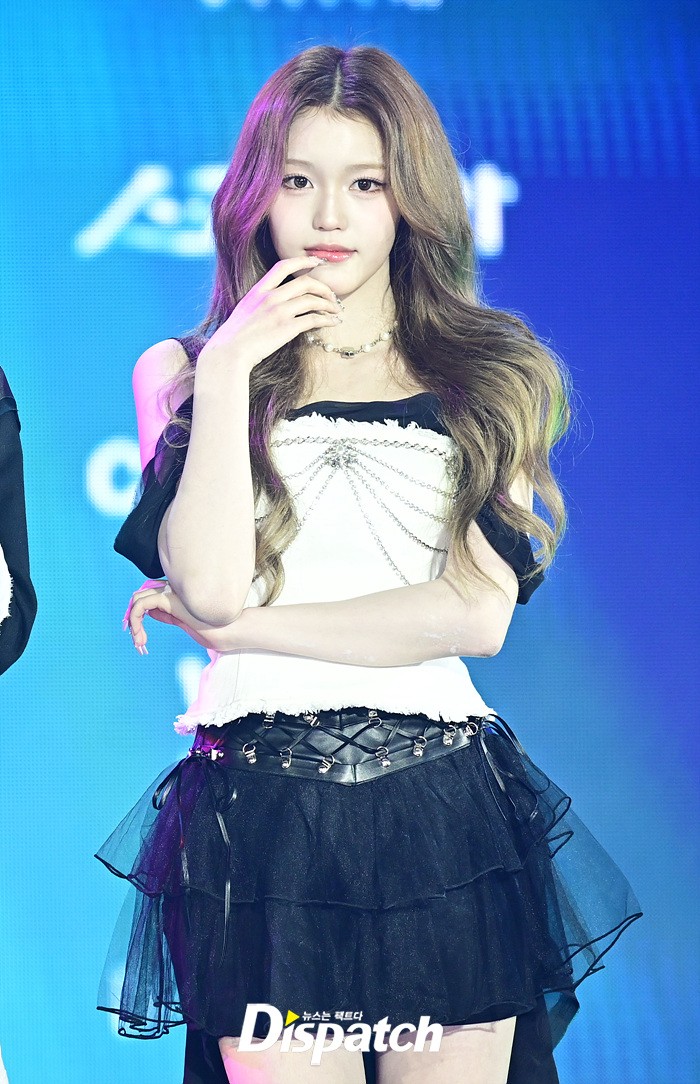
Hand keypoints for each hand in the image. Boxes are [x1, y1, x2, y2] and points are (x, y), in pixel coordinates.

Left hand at [122, 579, 220, 652]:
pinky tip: (141, 637)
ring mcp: (172, 593)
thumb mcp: (186, 624)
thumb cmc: (216, 630)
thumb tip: (152, 613)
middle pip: (141, 595)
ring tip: (139, 642)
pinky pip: (141, 605)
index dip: (139, 615)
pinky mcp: (169, 599)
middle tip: (136, 640)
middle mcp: (173, 590)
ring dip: (132, 622)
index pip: (150, 597)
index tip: (140, 637)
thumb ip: (169, 616)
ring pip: (138, 599)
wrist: (231, 631)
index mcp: (179, 595)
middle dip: (132, 617)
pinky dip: (135, 621)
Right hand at [196, 255, 343, 370]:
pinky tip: (333, 322)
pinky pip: (313, 319)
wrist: (229, 352)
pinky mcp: (286, 328)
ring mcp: (279, 312)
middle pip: (305, 282)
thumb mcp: (245, 311)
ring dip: (329, 304)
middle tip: (332, 296)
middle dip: (323, 287)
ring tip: (337, 310)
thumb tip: (278, 305)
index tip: (317, 262)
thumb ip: (261, 303)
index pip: (283, 266)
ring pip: (313, 300)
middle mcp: (270, 297)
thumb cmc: (235, 337)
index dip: (303, 261)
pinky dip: (327, 319)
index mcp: (258, 290)